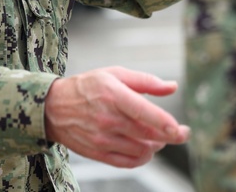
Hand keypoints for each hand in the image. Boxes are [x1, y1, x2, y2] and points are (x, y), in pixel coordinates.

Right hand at [44, 66, 190, 167]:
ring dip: (155, 146)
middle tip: (181, 133)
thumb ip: (146, 81)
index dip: (164, 123)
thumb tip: (172, 86)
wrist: (53, 107)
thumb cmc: (87, 86)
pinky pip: (126, 162)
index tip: (179, 129)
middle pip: (146, 134)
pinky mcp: (97, 152)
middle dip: (169, 136)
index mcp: (113, 95)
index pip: (143, 112)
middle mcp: (107, 118)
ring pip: (139, 150)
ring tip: (158, 138)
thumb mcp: (115, 74)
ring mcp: (102, 138)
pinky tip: (146, 150)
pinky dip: (141, 158)